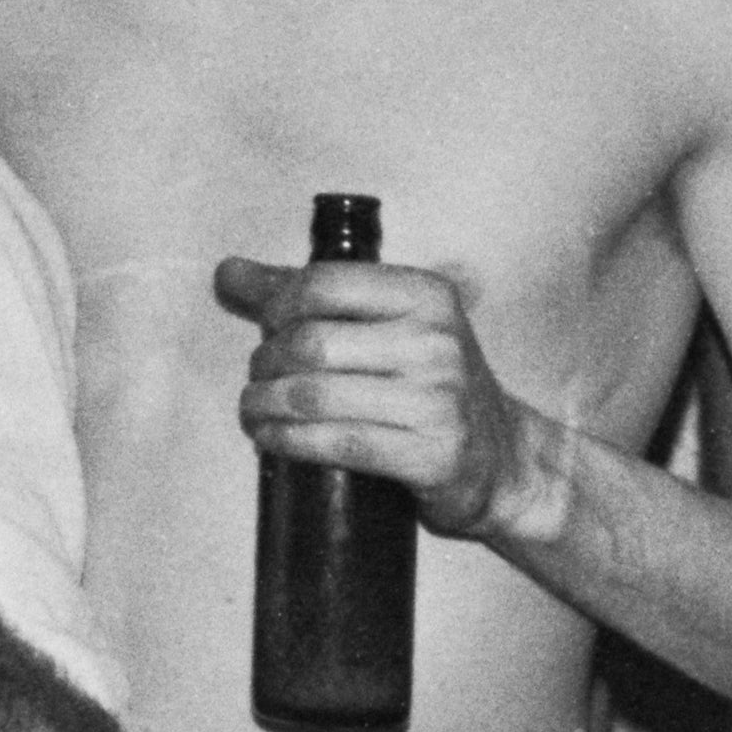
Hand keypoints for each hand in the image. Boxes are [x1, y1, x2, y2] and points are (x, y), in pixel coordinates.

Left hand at [212, 250, 565, 547]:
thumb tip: (227, 271)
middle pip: (312, 343)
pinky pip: (338, 444)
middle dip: (265, 362)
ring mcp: (439, 401)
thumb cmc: (428, 383)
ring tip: (253, 409)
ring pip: (317, 397)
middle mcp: (436, 341)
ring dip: (265, 405)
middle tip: (257, 377)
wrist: (503, 459)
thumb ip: (307, 294)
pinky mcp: (433, 455)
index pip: (324, 283)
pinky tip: (270, 439)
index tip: (264, 327)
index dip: (276, 305)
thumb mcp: (384, 324)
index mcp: (425, 294)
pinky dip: (289, 442)